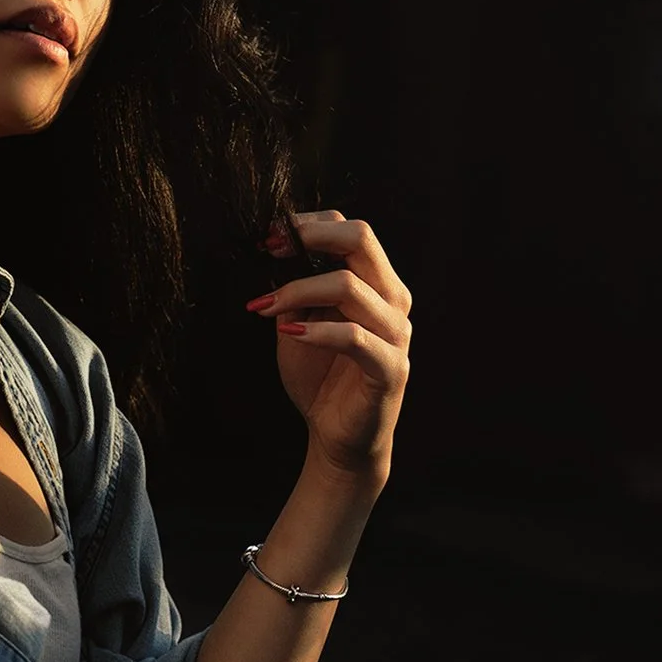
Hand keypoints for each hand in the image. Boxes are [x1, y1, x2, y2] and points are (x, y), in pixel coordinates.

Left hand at [245, 211, 410, 482]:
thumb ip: (295, 292)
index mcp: (376, 284)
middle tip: (270, 251)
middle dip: (310, 237)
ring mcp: (396, 334)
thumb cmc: (319, 377)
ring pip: (349, 286)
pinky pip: (354, 337)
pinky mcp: (391, 368)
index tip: (270, 237)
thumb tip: (269, 255)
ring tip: (265, 306)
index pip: (351, 231)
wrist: (337, 437)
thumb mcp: (299, 324)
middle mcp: (392, 301)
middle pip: (361, 239)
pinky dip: (317, 331)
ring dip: (298, 290)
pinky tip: (290, 333)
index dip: (309, 225)